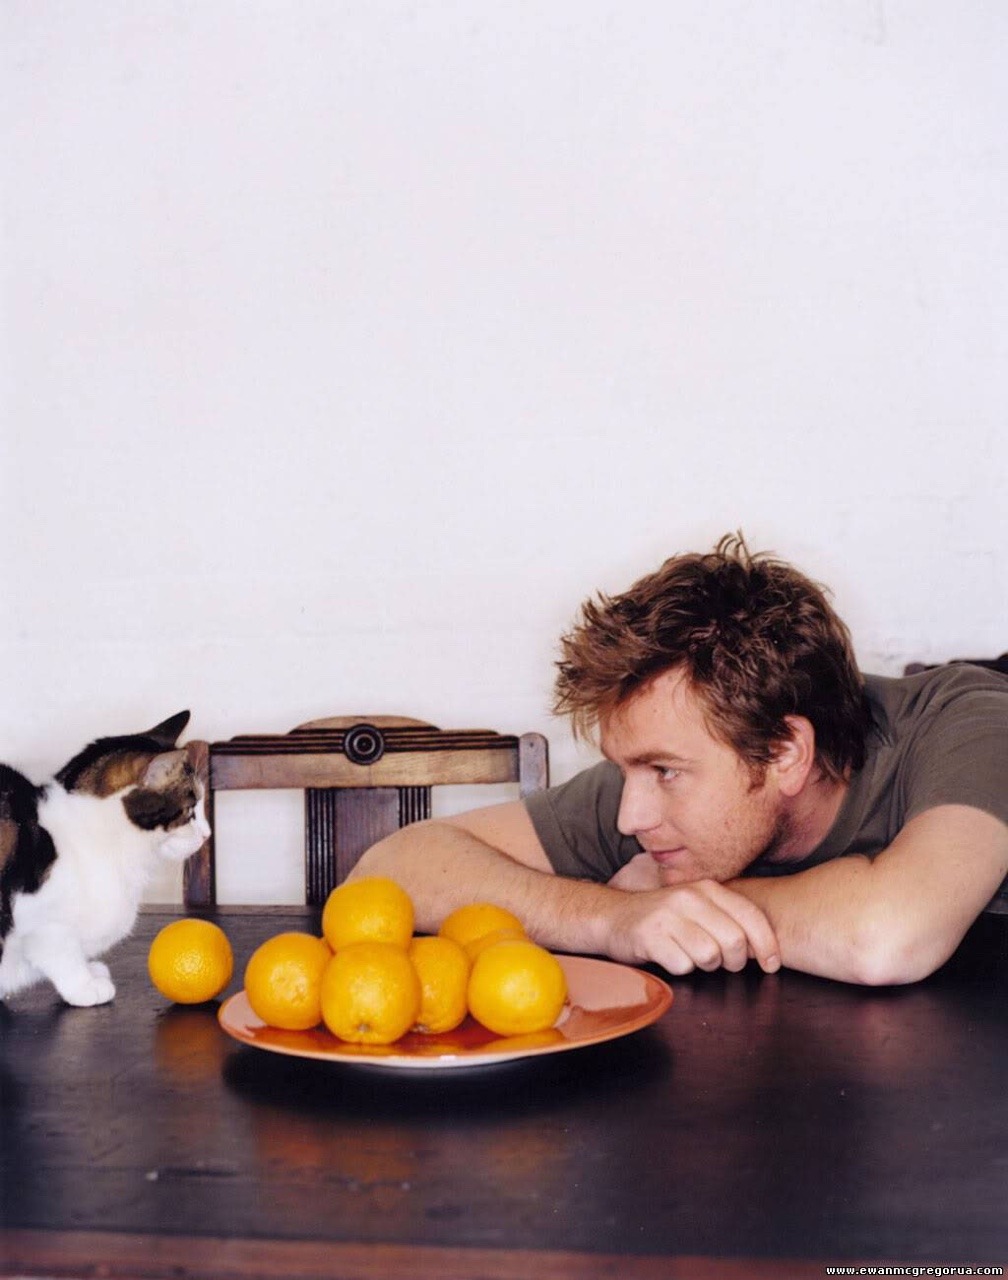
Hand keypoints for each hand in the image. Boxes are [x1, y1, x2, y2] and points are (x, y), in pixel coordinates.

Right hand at [602, 879, 780, 975]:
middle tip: (724, 964)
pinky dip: (681, 968)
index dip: (768, 944)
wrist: (612, 916)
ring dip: (706, 966)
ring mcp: (668, 915)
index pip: (751, 915)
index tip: (772, 964)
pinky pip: (682, 965)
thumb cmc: (663, 918)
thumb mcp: (697, 908)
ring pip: (710, 955)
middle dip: (735, 961)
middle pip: (734, 940)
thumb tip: (765, 947)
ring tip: (692, 956)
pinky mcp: (649, 935)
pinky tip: (671, 957)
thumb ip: (727, 918)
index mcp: (707, 888)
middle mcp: (689, 897)